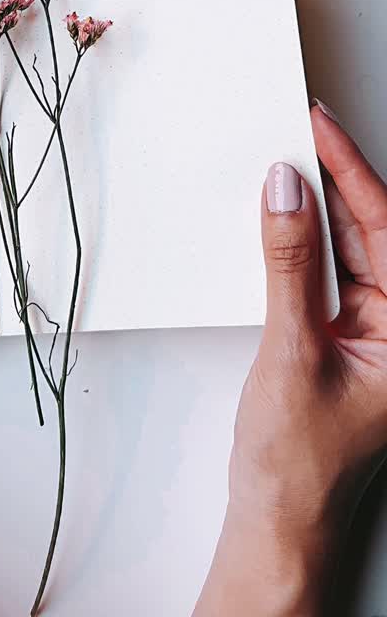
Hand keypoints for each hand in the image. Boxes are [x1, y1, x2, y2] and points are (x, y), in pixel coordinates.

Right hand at [194, 103, 386, 616]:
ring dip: (319, 207)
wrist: (277, 521)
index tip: (321, 129)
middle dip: (337, 181)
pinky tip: (282, 214)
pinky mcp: (342, 334)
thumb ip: (287, 266)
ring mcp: (373, 331)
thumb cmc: (300, 465)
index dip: (354, 173)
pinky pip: (326, 270)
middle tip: (299, 132)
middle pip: (375, 232)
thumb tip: (284, 194)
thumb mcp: (290, 353)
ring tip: (287, 161)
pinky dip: (303, 240)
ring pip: (351, 247)